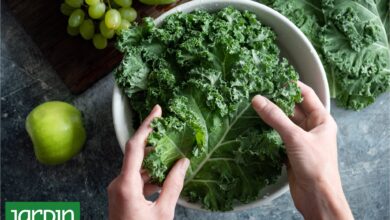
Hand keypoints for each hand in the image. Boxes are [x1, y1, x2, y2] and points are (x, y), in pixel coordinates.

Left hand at [108, 105, 189, 219]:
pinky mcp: (121, 195)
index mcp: (126, 185)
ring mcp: (118, 189)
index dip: (147, 125)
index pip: (134, 146)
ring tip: (175, 158)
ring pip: (138, 168)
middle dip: (156, 145)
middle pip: (137, 155)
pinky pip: (137, 178)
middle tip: (174, 136)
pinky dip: (151, 175)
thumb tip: (183, 163)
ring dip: (156, 163)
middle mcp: (118, 183)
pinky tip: (166, 177)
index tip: (157, 110)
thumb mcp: (163, 212)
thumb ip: (174, 185)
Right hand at [252, 82, 352, 219]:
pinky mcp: (291, 152)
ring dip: (271, 116)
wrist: (317, 197)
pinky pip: (278, 136)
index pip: (306, 95)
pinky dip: (269, 132)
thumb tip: (258, 100)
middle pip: (293, 108)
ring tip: (255, 107)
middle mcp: (312, 128)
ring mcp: (301, 141)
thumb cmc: (317, 167)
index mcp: (321, 120)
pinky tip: (257, 127)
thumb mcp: (295, 137)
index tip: (274, 79)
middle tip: (259, 93)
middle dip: (277, 100)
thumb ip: (276, 117)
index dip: (291, 85)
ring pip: (284, 123)